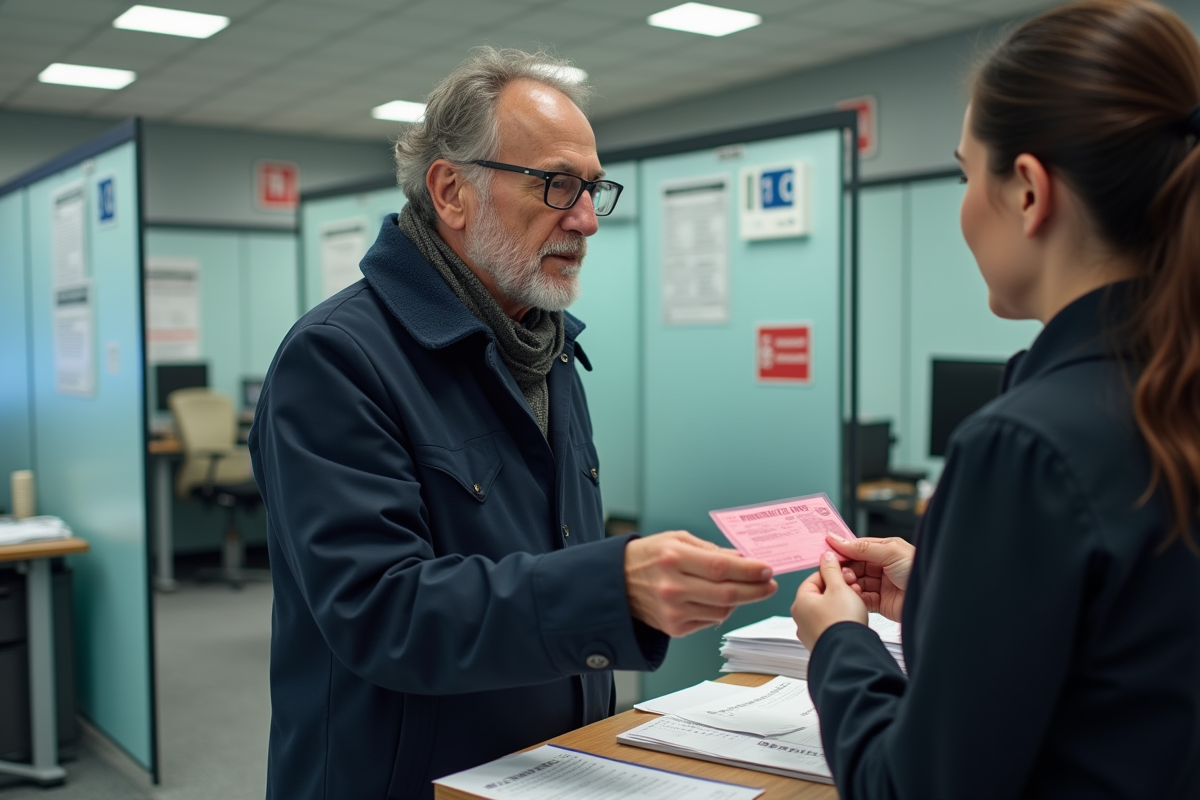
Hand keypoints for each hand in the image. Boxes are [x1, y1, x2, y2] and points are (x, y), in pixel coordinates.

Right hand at [624, 531, 776, 636]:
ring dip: (740, 600)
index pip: (721, 567)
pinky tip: (718, 598)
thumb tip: (742, 559)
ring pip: (722, 610)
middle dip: (755, 590)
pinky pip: (710, 620)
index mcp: (673, 558)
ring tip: (745, 589)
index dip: (749, 570)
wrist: (615, 583)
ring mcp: (673, 611)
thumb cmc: (647, 556)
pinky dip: (720, 610)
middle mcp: (673, 587)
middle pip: (726, 593)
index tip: (767, 569)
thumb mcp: (676, 539)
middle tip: (770, 584)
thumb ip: (711, 550)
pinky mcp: (674, 628)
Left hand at [791, 551, 867, 651]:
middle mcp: (801, 619)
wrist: (850, 653)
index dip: (832, 573)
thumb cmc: (843, 622)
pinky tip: (853, 618)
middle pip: (820, 594)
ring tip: (856, 602)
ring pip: (827, 609)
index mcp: (800, 602)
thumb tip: (826, 557)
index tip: (845, 573)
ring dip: (842, 602)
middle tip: (853, 588)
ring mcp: (810, 633)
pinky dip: (841, 618)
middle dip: (839, 588)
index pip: (814, 578)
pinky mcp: (822, 643)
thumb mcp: (839, 587)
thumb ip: (832, 570)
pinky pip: (830, 624)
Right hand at [826, 533, 913, 621]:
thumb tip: (838, 539)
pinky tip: (854, 594)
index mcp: (885, 550)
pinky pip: (862, 598)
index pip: (857, 548)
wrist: (933, 599)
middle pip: (854, 566)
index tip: (828, 552)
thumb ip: (862, 547)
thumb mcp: (890, 552)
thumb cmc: (918, 570)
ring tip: (848, 583)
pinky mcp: (881, 603)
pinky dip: (855, 597)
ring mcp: (881, 585)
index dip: (843, 550)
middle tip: (837, 571)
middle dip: (845, 569)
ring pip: (856, 582)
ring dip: (849, 583)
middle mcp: (882, 567)